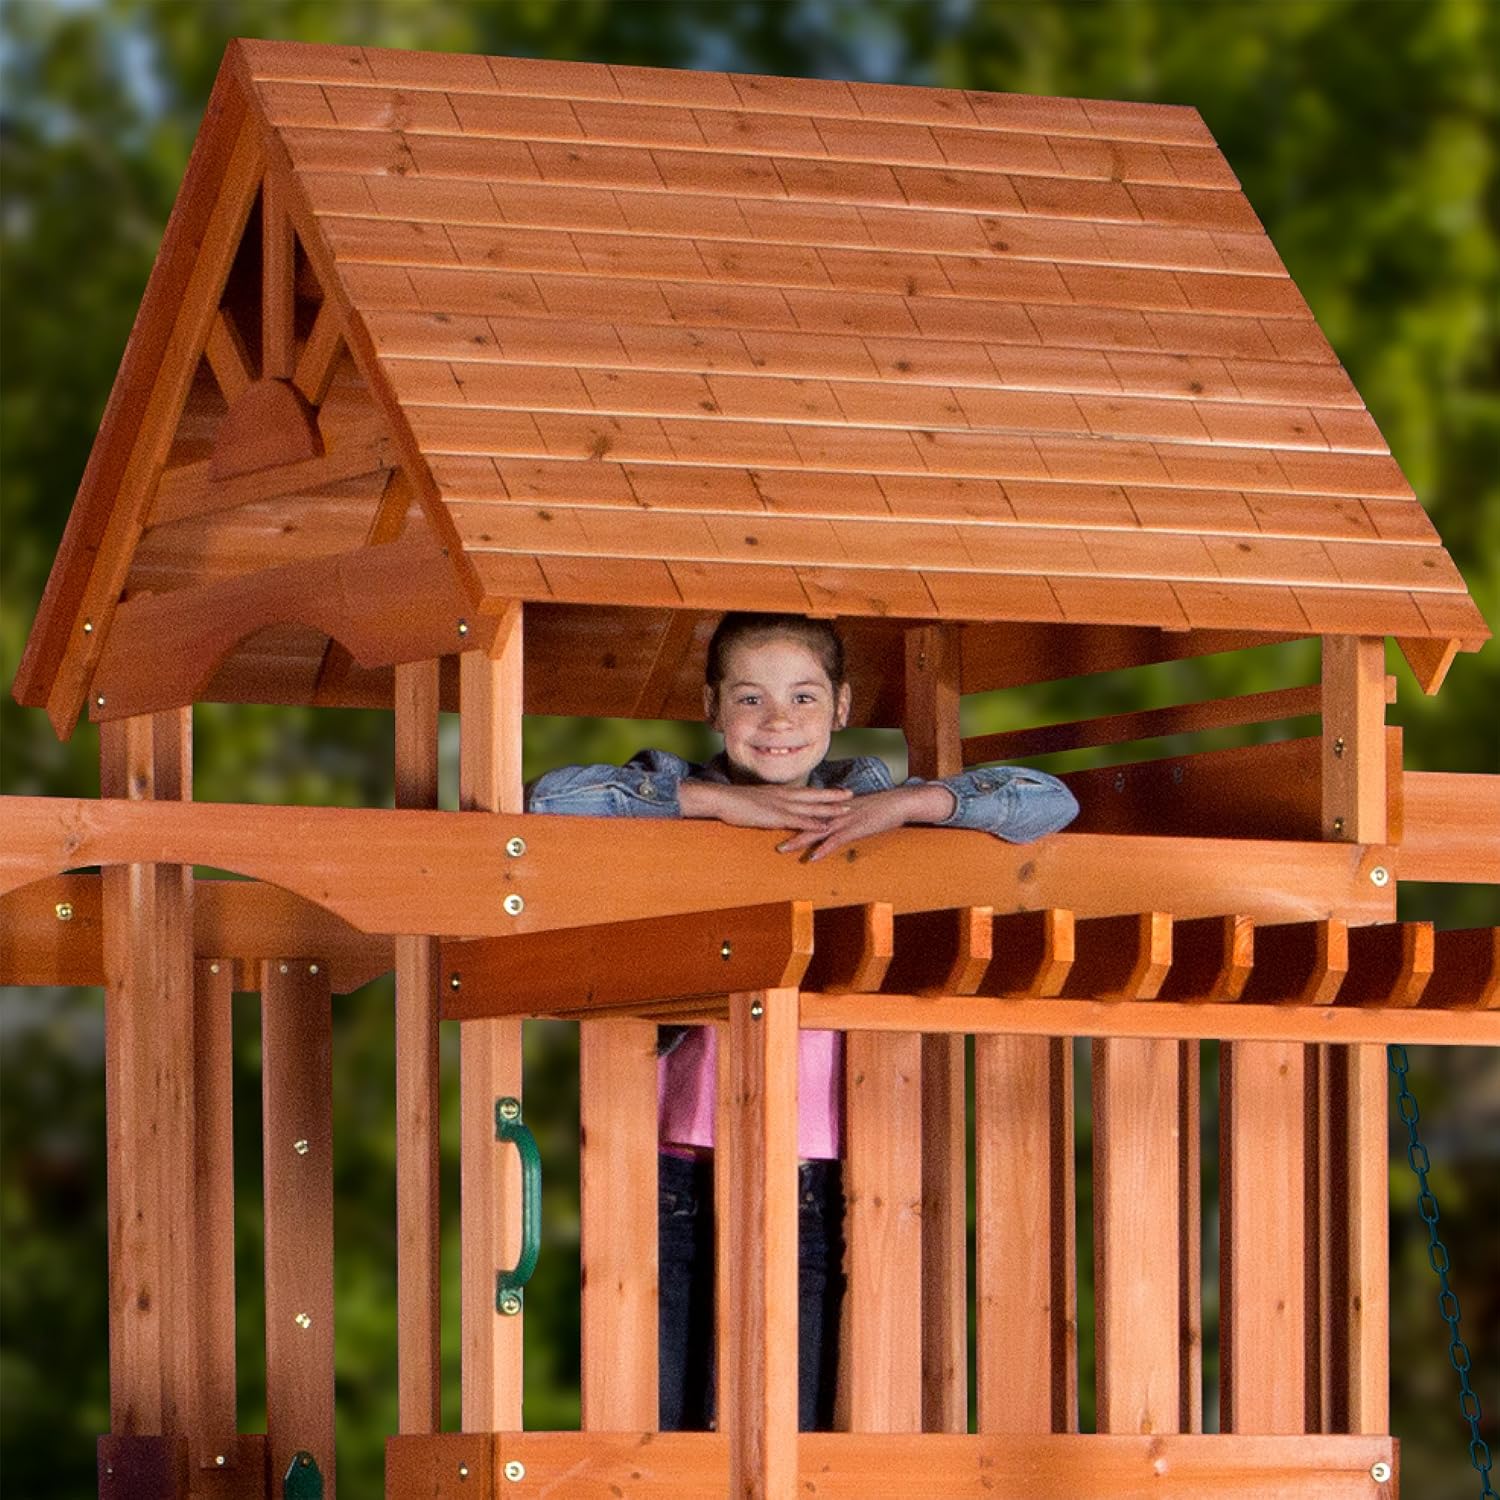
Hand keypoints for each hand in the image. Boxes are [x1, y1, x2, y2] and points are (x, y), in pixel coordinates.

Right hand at [679, 779, 853, 833]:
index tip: (838, 789)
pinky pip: (798, 820)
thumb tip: (774, 810)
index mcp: (779, 792)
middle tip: (851, 795)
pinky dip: (813, 823)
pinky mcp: (775, 816)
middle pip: (814, 795)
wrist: (722, 799)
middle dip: (833, 796)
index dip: (823, 790)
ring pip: (810, 807)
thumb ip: (768, 804)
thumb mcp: (756, 801)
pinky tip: (824, 826)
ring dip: (829, 809)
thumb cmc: (735, 801)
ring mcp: (780, 805)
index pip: (806, 790)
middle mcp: (784, 795)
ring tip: (846, 810)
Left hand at [777, 784, 955, 860]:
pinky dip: (823, 850)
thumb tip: (827, 821)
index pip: (805, 811)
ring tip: (781, 849)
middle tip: (764, 833)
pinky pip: (836, 841)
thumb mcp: (854, 810)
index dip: (786, 815)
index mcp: (832, 807)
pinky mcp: (855, 829)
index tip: (768, 819)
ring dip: (798, 841)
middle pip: (804, 820)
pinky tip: (812, 858)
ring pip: (816, 831)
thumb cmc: (878, 808)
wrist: (899, 802)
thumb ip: (839, 816)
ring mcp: (844, 820)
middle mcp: (834, 812)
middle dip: (784, 828)